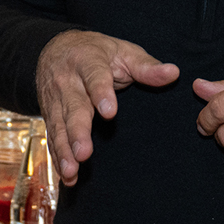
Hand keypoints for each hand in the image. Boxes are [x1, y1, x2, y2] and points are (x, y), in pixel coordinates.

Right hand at [35, 30, 179, 183]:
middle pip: (73, 108)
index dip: (101, 93)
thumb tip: (174, 73)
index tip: (110, 113)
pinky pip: (53, 137)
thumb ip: (146, 67)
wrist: (57, 47)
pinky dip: (57, 157)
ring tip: (71, 171)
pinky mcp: (50, 115)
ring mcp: (56, 99)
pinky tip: (66, 175)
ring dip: (64, 150)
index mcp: (88, 61)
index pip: (94, 76)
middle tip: (84, 153)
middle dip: (77, 132)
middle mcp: (68, 81)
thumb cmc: (98, 53)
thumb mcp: (123, 52)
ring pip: (59, 126)